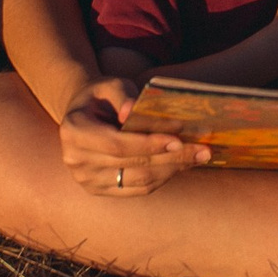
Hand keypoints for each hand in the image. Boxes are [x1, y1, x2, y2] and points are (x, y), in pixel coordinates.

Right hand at [58, 75, 207, 196]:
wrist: (84, 115)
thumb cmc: (102, 97)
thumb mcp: (110, 85)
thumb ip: (122, 95)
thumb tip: (131, 110)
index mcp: (74, 132)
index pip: (117, 145)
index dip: (148, 144)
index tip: (178, 139)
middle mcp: (76, 160)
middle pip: (132, 164)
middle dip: (171, 157)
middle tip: (203, 149)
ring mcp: (87, 180)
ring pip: (138, 181)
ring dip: (172, 169)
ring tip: (199, 157)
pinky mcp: (99, 190)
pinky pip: (137, 189)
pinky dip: (162, 177)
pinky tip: (182, 165)